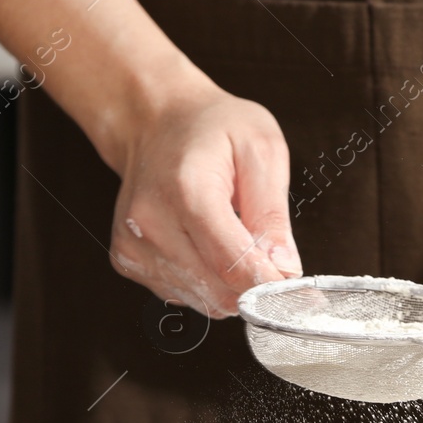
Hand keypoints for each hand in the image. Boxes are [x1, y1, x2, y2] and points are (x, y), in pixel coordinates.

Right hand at [106, 82, 300, 315]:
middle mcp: (151, 222)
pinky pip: (185, 296)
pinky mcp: (128, 262)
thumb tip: (285, 268)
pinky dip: (207, 282)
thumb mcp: (261, 150)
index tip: (294, 282)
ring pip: (205, 302)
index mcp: (187, 191)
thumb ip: (273, 214)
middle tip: (267, 254)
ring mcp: (135, 245)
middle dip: (253, 284)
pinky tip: (205, 245)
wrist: (155, 120)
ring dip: (230, 284)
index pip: (234, 266)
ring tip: (231, 238)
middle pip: (220, 292)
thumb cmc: (210, 129)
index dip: (272, 283)